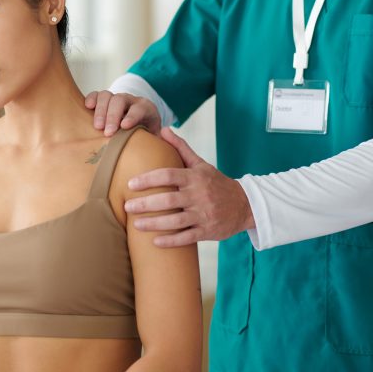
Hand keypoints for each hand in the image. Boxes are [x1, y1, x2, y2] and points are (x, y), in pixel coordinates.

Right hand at [85, 90, 161, 135]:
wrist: (141, 121)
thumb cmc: (147, 133)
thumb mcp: (156, 136)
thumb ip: (159, 142)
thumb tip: (162, 150)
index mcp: (146, 108)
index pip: (139, 109)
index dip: (132, 116)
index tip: (125, 127)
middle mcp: (130, 100)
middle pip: (120, 100)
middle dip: (113, 116)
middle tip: (108, 132)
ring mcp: (116, 98)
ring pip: (107, 96)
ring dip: (101, 110)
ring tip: (97, 126)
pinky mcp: (104, 100)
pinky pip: (96, 94)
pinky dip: (91, 99)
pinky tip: (87, 107)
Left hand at [125, 128, 254, 246]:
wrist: (245, 205)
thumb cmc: (217, 183)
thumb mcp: (201, 164)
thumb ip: (181, 148)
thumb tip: (163, 129)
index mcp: (195, 177)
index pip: (168, 175)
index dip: (148, 179)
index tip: (131, 183)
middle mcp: (198, 195)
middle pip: (168, 200)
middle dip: (146, 204)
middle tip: (127, 206)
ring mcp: (203, 214)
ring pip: (175, 221)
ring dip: (154, 224)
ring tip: (136, 225)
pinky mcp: (207, 231)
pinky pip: (187, 237)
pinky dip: (171, 241)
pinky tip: (155, 242)